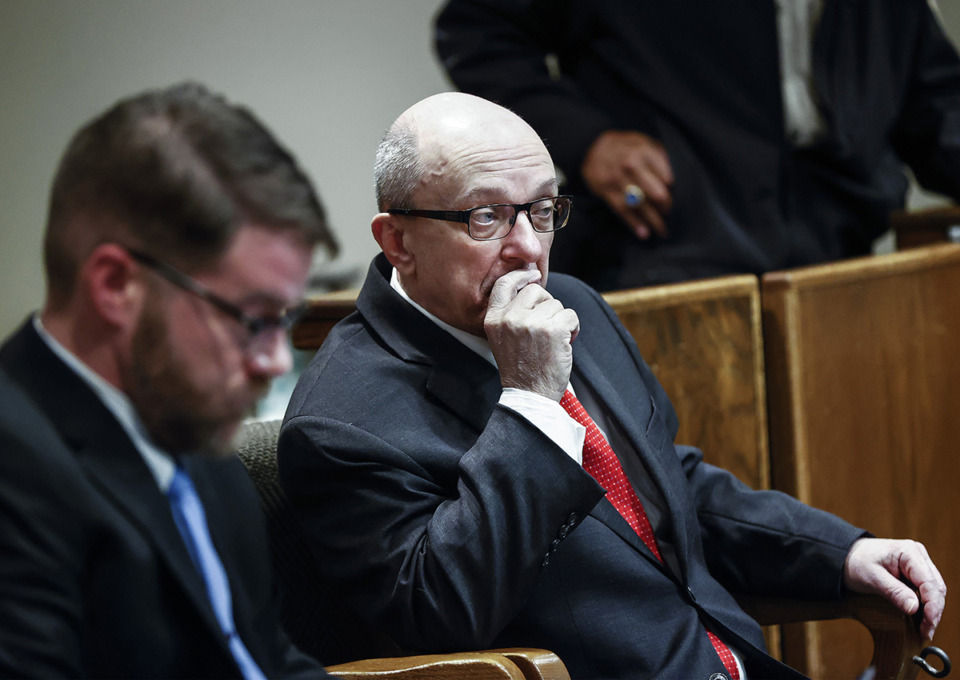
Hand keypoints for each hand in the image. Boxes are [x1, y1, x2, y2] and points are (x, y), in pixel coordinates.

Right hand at [484, 269, 579, 400]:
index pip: (504, 285)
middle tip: (548, 325)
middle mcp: (510, 318)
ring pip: (556, 304)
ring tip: (554, 341)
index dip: (520, 276)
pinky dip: (573, 328)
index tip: (533, 274)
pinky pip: (570, 315)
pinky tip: (565, 343)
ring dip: (560, 320)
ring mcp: (531, 323)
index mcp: (494, 320)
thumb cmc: (520, 368)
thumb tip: (531, 285)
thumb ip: (511, 313)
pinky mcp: (553, 329)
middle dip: (546, 304)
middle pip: (535, 291)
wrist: (530, 395)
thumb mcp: (502, 338)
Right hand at [581, 130, 673, 239]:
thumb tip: (671, 176)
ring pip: (642, 206)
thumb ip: (659, 154)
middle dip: (666, 207)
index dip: (673, 190)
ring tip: (662, 231)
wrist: (590, 148)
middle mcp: (632, 166)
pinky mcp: (608, 192)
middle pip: (657, 194)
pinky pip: (624, 212)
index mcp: (644, 152)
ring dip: (654, 222)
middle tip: (668, 212)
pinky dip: (635, 224)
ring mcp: (619, 180)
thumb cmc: (622, 146)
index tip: (674, 196)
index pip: (667, 177)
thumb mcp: (642, 141)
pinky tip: (644, 233)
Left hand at [843, 538, 945, 639]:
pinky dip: (926, 605)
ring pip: (934, 590)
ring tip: (925, 629)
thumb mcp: (872, 578)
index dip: (932, 606)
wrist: (846, 555)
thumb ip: (894, 592)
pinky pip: (926, 590)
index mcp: (909, 552)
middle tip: (927, 632)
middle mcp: (918, 555)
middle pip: (936, 587)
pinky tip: (922, 619)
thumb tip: (914, 608)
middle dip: (934, 611)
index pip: (929, 582)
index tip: (928, 624)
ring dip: (932, 610)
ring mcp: (918, 563)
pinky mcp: (915, 572)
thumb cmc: (856, 562)